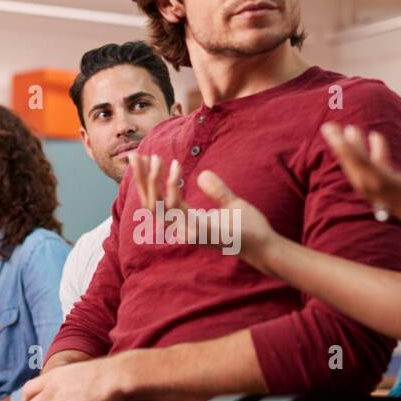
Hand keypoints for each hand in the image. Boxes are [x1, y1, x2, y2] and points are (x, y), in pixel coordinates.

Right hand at [127, 154, 281, 272]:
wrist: (264, 244)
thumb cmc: (248, 228)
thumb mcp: (231, 203)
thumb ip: (217, 190)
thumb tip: (203, 175)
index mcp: (187, 221)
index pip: (157, 202)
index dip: (146, 183)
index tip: (142, 160)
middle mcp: (183, 227)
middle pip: (150, 204)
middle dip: (141, 180)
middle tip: (135, 155)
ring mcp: (188, 231)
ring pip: (157, 207)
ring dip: (153, 182)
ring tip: (157, 158)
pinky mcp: (197, 232)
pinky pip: (175, 210)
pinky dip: (171, 189)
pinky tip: (175, 167)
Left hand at [322, 117, 400, 261]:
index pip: (379, 178)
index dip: (356, 157)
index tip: (338, 135)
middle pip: (366, 183)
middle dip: (345, 156)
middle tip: (328, 128)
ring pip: (371, 188)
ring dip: (357, 161)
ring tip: (346, 131)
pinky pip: (383, 189)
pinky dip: (375, 166)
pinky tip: (377, 141)